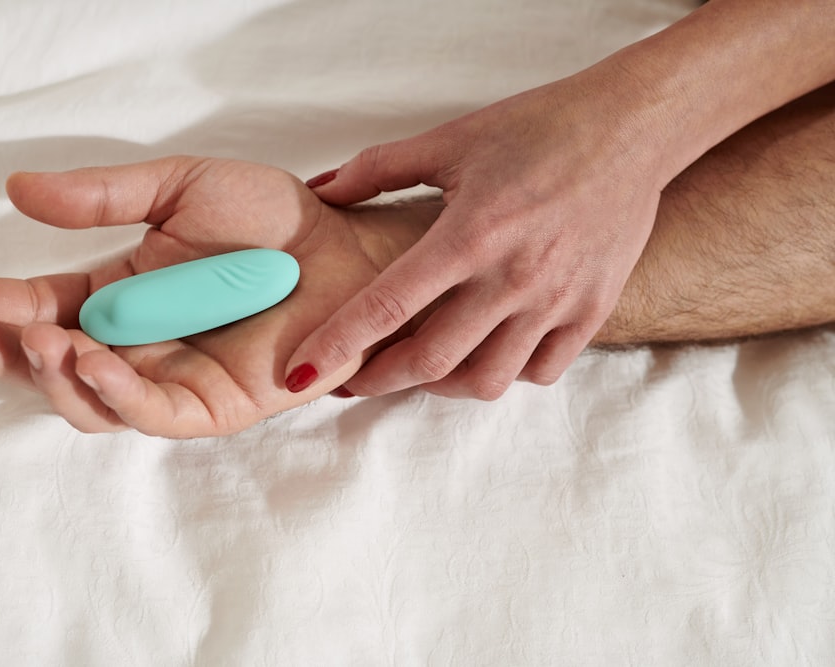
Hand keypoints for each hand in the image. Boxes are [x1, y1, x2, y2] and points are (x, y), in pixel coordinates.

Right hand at [0, 158, 436, 436]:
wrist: (348, 249)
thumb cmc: (274, 220)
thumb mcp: (179, 189)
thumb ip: (104, 197)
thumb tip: (17, 190)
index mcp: (120, 293)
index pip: (39, 305)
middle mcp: (135, 343)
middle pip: (47, 363)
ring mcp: (170, 379)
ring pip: (87, 400)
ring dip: (49, 375)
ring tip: (34, 338)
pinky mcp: (210, 406)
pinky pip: (149, 411)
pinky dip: (113, 391)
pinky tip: (88, 358)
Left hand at [286, 70, 666, 399]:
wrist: (632, 128)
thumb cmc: (538, 128)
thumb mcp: (450, 140)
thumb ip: (377, 168)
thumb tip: (320, 190)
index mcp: (470, 234)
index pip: (387, 306)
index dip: (338, 346)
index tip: (301, 372)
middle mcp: (514, 278)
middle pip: (432, 361)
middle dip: (381, 380)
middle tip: (355, 380)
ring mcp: (558, 302)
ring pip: (487, 380)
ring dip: (442, 385)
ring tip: (421, 367)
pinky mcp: (592, 312)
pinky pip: (541, 372)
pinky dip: (507, 373)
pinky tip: (487, 350)